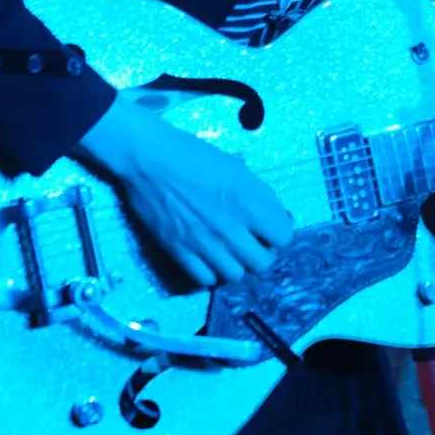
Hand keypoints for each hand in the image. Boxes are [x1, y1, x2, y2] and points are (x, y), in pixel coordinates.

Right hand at [76, 95, 292, 286]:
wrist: (150, 160)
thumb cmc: (195, 156)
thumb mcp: (237, 168)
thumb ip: (261, 196)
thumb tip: (278, 218)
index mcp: (247, 202)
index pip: (283, 237)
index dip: (280, 233)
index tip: (270, 228)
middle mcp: (229, 227)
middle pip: (262, 263)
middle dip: (262, 253)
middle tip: (252, 243)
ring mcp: (203, 242)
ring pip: (235, 274)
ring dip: (237, 264)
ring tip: (229, 251)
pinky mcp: (179, 251)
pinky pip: (205, 278)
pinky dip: (211, 272)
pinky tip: (208, 257)